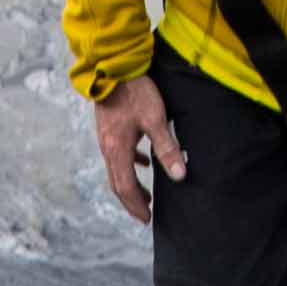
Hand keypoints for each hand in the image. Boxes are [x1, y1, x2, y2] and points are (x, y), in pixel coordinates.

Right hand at [91, 70, 186, 223]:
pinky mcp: (109, 129)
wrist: (113, 67)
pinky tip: (144, 161)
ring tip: (147, 194)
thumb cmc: (135, 92)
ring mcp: (106, 138)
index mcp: (117, 150)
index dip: (136, 205)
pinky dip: (131, 164)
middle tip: (145, 214)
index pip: (125, 188)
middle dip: (132, 202)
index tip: (147, 218)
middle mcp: (108, 148)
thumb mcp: (156, 120)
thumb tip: (180, 175)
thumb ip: (167, 148)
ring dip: (131, 185)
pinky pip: (119, 154)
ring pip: (117, 170)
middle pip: (117, 184)